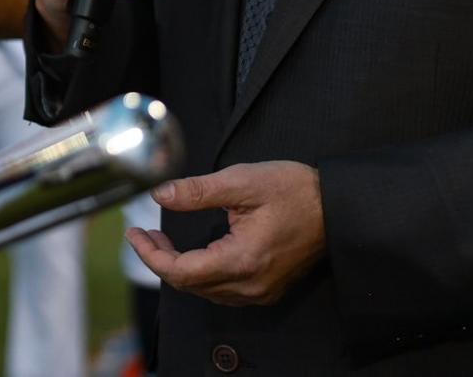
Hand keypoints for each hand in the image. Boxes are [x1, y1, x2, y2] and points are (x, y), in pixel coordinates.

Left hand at [127, 161, 326, 305]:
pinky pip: (223, 290)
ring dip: (179, 269)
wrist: (339, 208)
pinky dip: (200, 274)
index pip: (181, 272)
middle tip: (145, 234)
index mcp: (242, 260)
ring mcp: (260, 290)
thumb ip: (197, 191)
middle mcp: (250, 285)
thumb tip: (160, 195)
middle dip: (160, 260)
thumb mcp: (243, 182)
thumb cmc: (295, 191)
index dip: (151, 255)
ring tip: (163, 241)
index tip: (134, 234)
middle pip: (190, 285)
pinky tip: (193, 253)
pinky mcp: (267, 288)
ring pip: (205, 291)